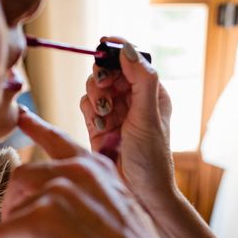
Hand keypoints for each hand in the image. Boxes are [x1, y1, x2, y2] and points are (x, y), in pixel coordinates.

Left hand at [0, 108, 192, 237]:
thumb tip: (47, 215)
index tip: (21, 116)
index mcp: (96, 168)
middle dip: (20, 211)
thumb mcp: (115, 214)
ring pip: (12, 210)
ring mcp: (59, 189)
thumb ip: (84, 201)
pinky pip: (5, 234)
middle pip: (21, 177)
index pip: (57, 139)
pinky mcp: (43, 216)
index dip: (35, 127)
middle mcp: (77, 170)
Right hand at [80, 37, 175, 207]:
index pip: (132, 61)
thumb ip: (141, 80)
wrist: (139, 193)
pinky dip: (89, 113)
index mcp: (151, 93)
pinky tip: (100, 129)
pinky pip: (86, 107)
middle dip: (102, 78)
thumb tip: (128, 49)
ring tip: (105, 117)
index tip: (102, 44)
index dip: (117, 51)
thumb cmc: (152, 159)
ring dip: (95, 99)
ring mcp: (114, 113)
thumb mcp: (148, 117)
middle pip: (108, 71)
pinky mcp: (98, 127)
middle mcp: (133, 100)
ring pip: (94, 88)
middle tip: (102, 89)